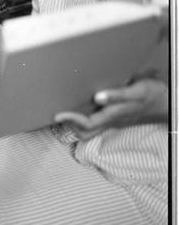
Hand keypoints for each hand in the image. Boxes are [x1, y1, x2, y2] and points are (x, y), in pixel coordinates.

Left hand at [54, 78, 168, 139]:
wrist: (166, 103)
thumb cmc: (152, 95)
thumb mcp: (136, 91)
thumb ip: (117, 95)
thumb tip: (97, 97)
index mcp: (113, 116)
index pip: (86, 123)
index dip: (70, 119)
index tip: (57, 113)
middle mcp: (110, 121)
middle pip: (84, 133)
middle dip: (68, 125)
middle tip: (57, 114)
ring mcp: (113, 121)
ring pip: (89, 131)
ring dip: (74, 124)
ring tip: (64, 112)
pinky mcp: (115, 119)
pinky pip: (95, 125)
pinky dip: (83, 120)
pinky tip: (79, 109)